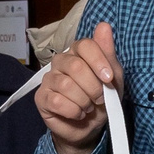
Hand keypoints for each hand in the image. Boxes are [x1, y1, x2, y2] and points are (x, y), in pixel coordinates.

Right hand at [34, 23, 121, 153]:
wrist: (89, 127)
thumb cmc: (101, 100)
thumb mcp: (112, 78)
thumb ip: (108, 52)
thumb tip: (104, 25)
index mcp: (78, 53)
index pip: (84, 45)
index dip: (98, 61)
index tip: (108, 78)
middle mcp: (60, 62)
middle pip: (76, 66)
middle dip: (93, 86)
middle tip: (100, 98)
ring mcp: (48, 79)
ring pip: (66, 85)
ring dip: (84, 101)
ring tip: (88, 107)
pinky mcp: (41, 97)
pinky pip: (57, 101)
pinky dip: (74, 111)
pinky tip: (78, 114)